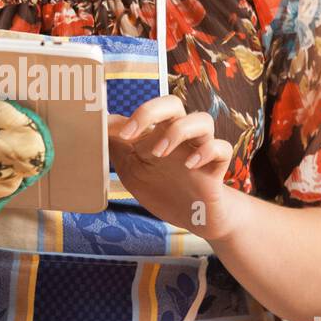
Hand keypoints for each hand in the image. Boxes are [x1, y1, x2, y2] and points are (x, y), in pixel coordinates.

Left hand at [107, 95, 243, 241]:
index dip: (130, 115)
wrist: (192, 217)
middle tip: (132, 136)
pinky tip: (190, 166)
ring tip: (160, 153)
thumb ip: (117, 147)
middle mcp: (180, 136)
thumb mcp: (132, 170)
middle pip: (173, 103)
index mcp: (158, 133)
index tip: (118, 133)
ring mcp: (199, 149)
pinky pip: (221, 147)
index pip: (149, 109)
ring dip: (178, 131)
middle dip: (151, 111)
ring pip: (202, 119)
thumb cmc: (161, 188)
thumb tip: (99, 124)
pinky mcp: (216, 166)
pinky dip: (207, 151)